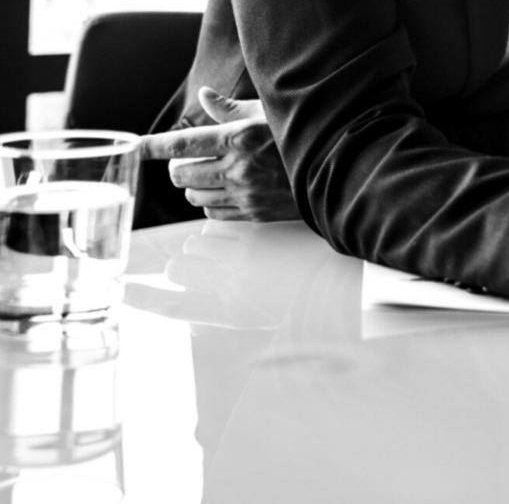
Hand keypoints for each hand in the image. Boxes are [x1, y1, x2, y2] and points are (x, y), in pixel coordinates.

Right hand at [123, 221, 320, 327]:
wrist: (339, 277)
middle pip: (177, 269)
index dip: (147, 300)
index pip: (176, 309)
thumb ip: (224, 317)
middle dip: (182, 264)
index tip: (123, 292)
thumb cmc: (295, 299)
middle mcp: (231, 287)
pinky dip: (220, 229)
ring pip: (194, 244)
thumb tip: (193, 327)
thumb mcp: (259, 318)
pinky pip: (216, 227)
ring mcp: (244, 259)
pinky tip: (241, 235)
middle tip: (203, 263)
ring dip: (203, 245)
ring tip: (229, 250)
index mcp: (231, 313)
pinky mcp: (257, 235)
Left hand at [141, 87, 297, 221]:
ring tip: (210, 173)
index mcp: (239, 137)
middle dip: (179, 165)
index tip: (134, 146)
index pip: (181, 144)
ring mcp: (245, 194)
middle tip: (191, 158)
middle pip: (180, 173)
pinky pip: (212, 212)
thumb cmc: (304, 134)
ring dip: (193, 184)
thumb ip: (231, 108)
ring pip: (193, 195)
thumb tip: (206, 96)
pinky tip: (224, 190)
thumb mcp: (270, 112)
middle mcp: (238, 167)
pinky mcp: (254, 213)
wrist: (339, 167)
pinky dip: (210, 202)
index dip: (152, 146)